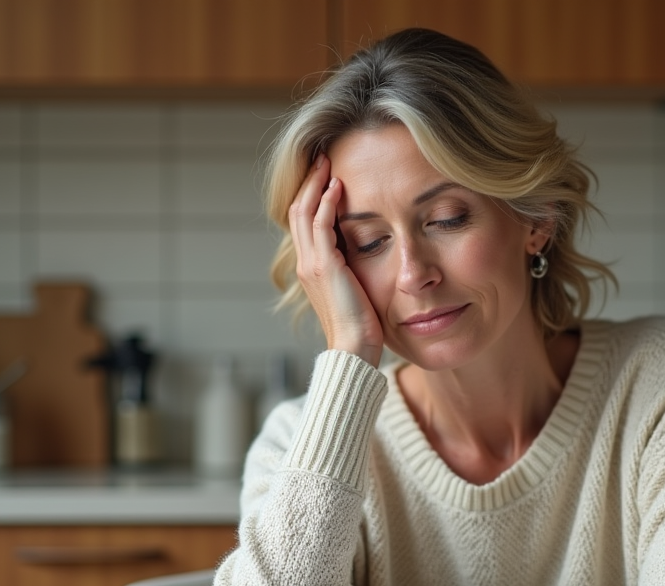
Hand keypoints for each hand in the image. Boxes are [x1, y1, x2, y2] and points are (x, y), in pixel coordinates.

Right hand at [289, 154, 383, 366]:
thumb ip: (352, 269)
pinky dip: (327, 203)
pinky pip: (320, 226)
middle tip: (323, 159)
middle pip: (298, 211)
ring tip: (328, 163)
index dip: (311, 196)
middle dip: (310, 182)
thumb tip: (366, 253)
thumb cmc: (360, 327)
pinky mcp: (324, 267)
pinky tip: (337, 187)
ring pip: (304, 213)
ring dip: (316, 185)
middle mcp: (305, 263)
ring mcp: (311, 264)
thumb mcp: (355, 290)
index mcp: (310, 268)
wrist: (353, 349)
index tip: (326, 175)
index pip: (304, 222)